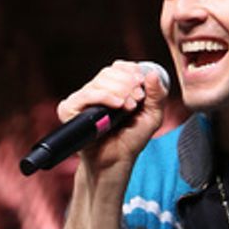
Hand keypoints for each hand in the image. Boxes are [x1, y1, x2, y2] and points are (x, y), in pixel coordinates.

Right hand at [58, 59, 167, 178]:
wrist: (115, 161)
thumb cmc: (131, 141)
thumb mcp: (152, 116)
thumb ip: (157, 95)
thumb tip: (153, 72)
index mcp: (113, 89)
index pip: (118, 67)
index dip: (130, 71)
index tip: (141, 84)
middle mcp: (96, 92)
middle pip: (109, 71)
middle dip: (127, 83)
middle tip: (137, 100)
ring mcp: (82, 100)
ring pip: (99, 80)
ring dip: (119, 90)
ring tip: (129, 108)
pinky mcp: (70, 109)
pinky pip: (86, 94)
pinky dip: (104, 96)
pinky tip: (117, 105)